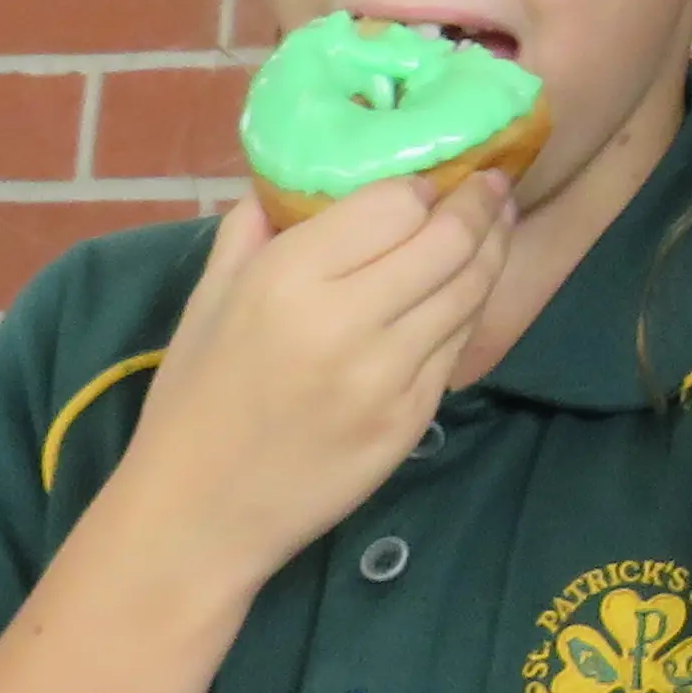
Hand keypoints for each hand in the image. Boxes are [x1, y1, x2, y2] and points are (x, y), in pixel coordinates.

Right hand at [109, 175, 513, 586]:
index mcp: (289, 279)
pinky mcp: (414, 418)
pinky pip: (459, 346)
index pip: (395, 205)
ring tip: (498, 226)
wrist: (199, 515)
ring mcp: (390, 374)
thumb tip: (288, 180)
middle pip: (448, 241)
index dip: (422, 185)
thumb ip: (250, 232)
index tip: (431, 177)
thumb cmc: (193, 401)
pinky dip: (470, 309)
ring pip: (470, 290)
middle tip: (491, 186)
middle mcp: (349, 320)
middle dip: (479, 205)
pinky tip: (470, 290)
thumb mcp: (206, 302)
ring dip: (492, 251)